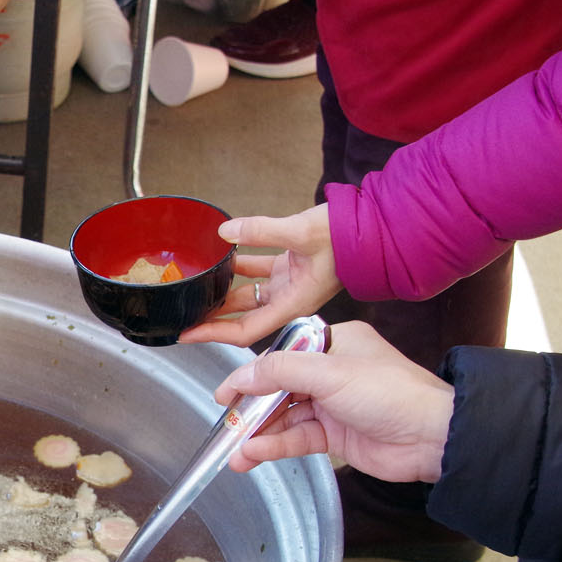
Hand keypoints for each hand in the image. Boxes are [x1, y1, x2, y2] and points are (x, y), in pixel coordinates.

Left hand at [180, 204, 341, 346]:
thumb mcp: (302, 231)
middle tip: (183, 314)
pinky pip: (258, 272)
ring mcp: (290, 284)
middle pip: (241, 317)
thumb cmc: (350, 237)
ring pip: (247, 295)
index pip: (245, 331)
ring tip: (195, 289)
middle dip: (212, 318)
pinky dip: (239, 266)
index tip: (188, 334)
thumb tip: (225, 232)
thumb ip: (261, 231)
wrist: (377, 226)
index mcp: (293, 304)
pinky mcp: (291, 268)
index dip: (214, 335)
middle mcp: (289, 299)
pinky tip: (221, 256)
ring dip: (222, 293)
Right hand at [213, 321, 453, 481]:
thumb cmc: (391, 393)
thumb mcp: (330, 372)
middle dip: (251, 408)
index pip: (281, 354)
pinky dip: (275, 447)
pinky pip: (297, 439)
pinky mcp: (336, 436)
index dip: (251, 373)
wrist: (433, 438)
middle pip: (278, 388)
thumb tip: (239, 377)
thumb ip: (279, 371)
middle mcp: (331, 372)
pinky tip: (253, 456)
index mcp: (334, 343)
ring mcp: (333, 405)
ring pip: (284, 417)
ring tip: (234, 451)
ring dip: (259, 434)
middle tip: (225, 424)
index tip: (225, 392)